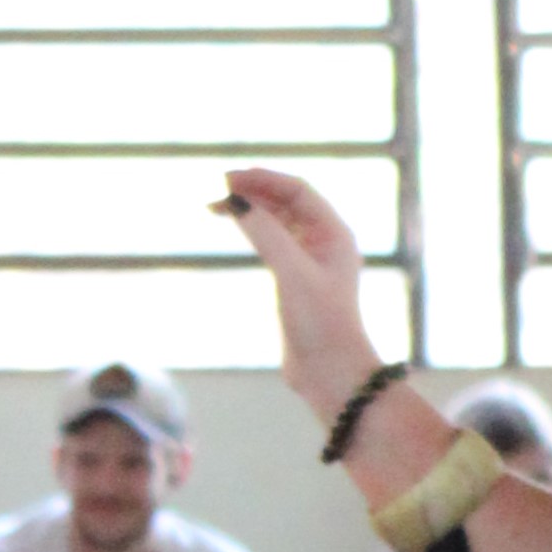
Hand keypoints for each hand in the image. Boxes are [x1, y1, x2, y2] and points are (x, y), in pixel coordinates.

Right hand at [221, 166, 375, 416]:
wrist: (330, 372)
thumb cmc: (320, 323)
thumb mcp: (291, 272)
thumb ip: (265, 233)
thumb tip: (237, 201)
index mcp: (335, 234)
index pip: (298, 190)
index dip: (263, 180)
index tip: (228, 179)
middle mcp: (326, 243)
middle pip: (287, 201)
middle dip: (254, 191)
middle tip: (218, 187)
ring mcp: (311, 261)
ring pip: (278, 221)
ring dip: (251, 209)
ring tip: (216, 205)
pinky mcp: (297, 281)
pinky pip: (273, 242)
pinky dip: (253, 231)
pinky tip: (234, 227)